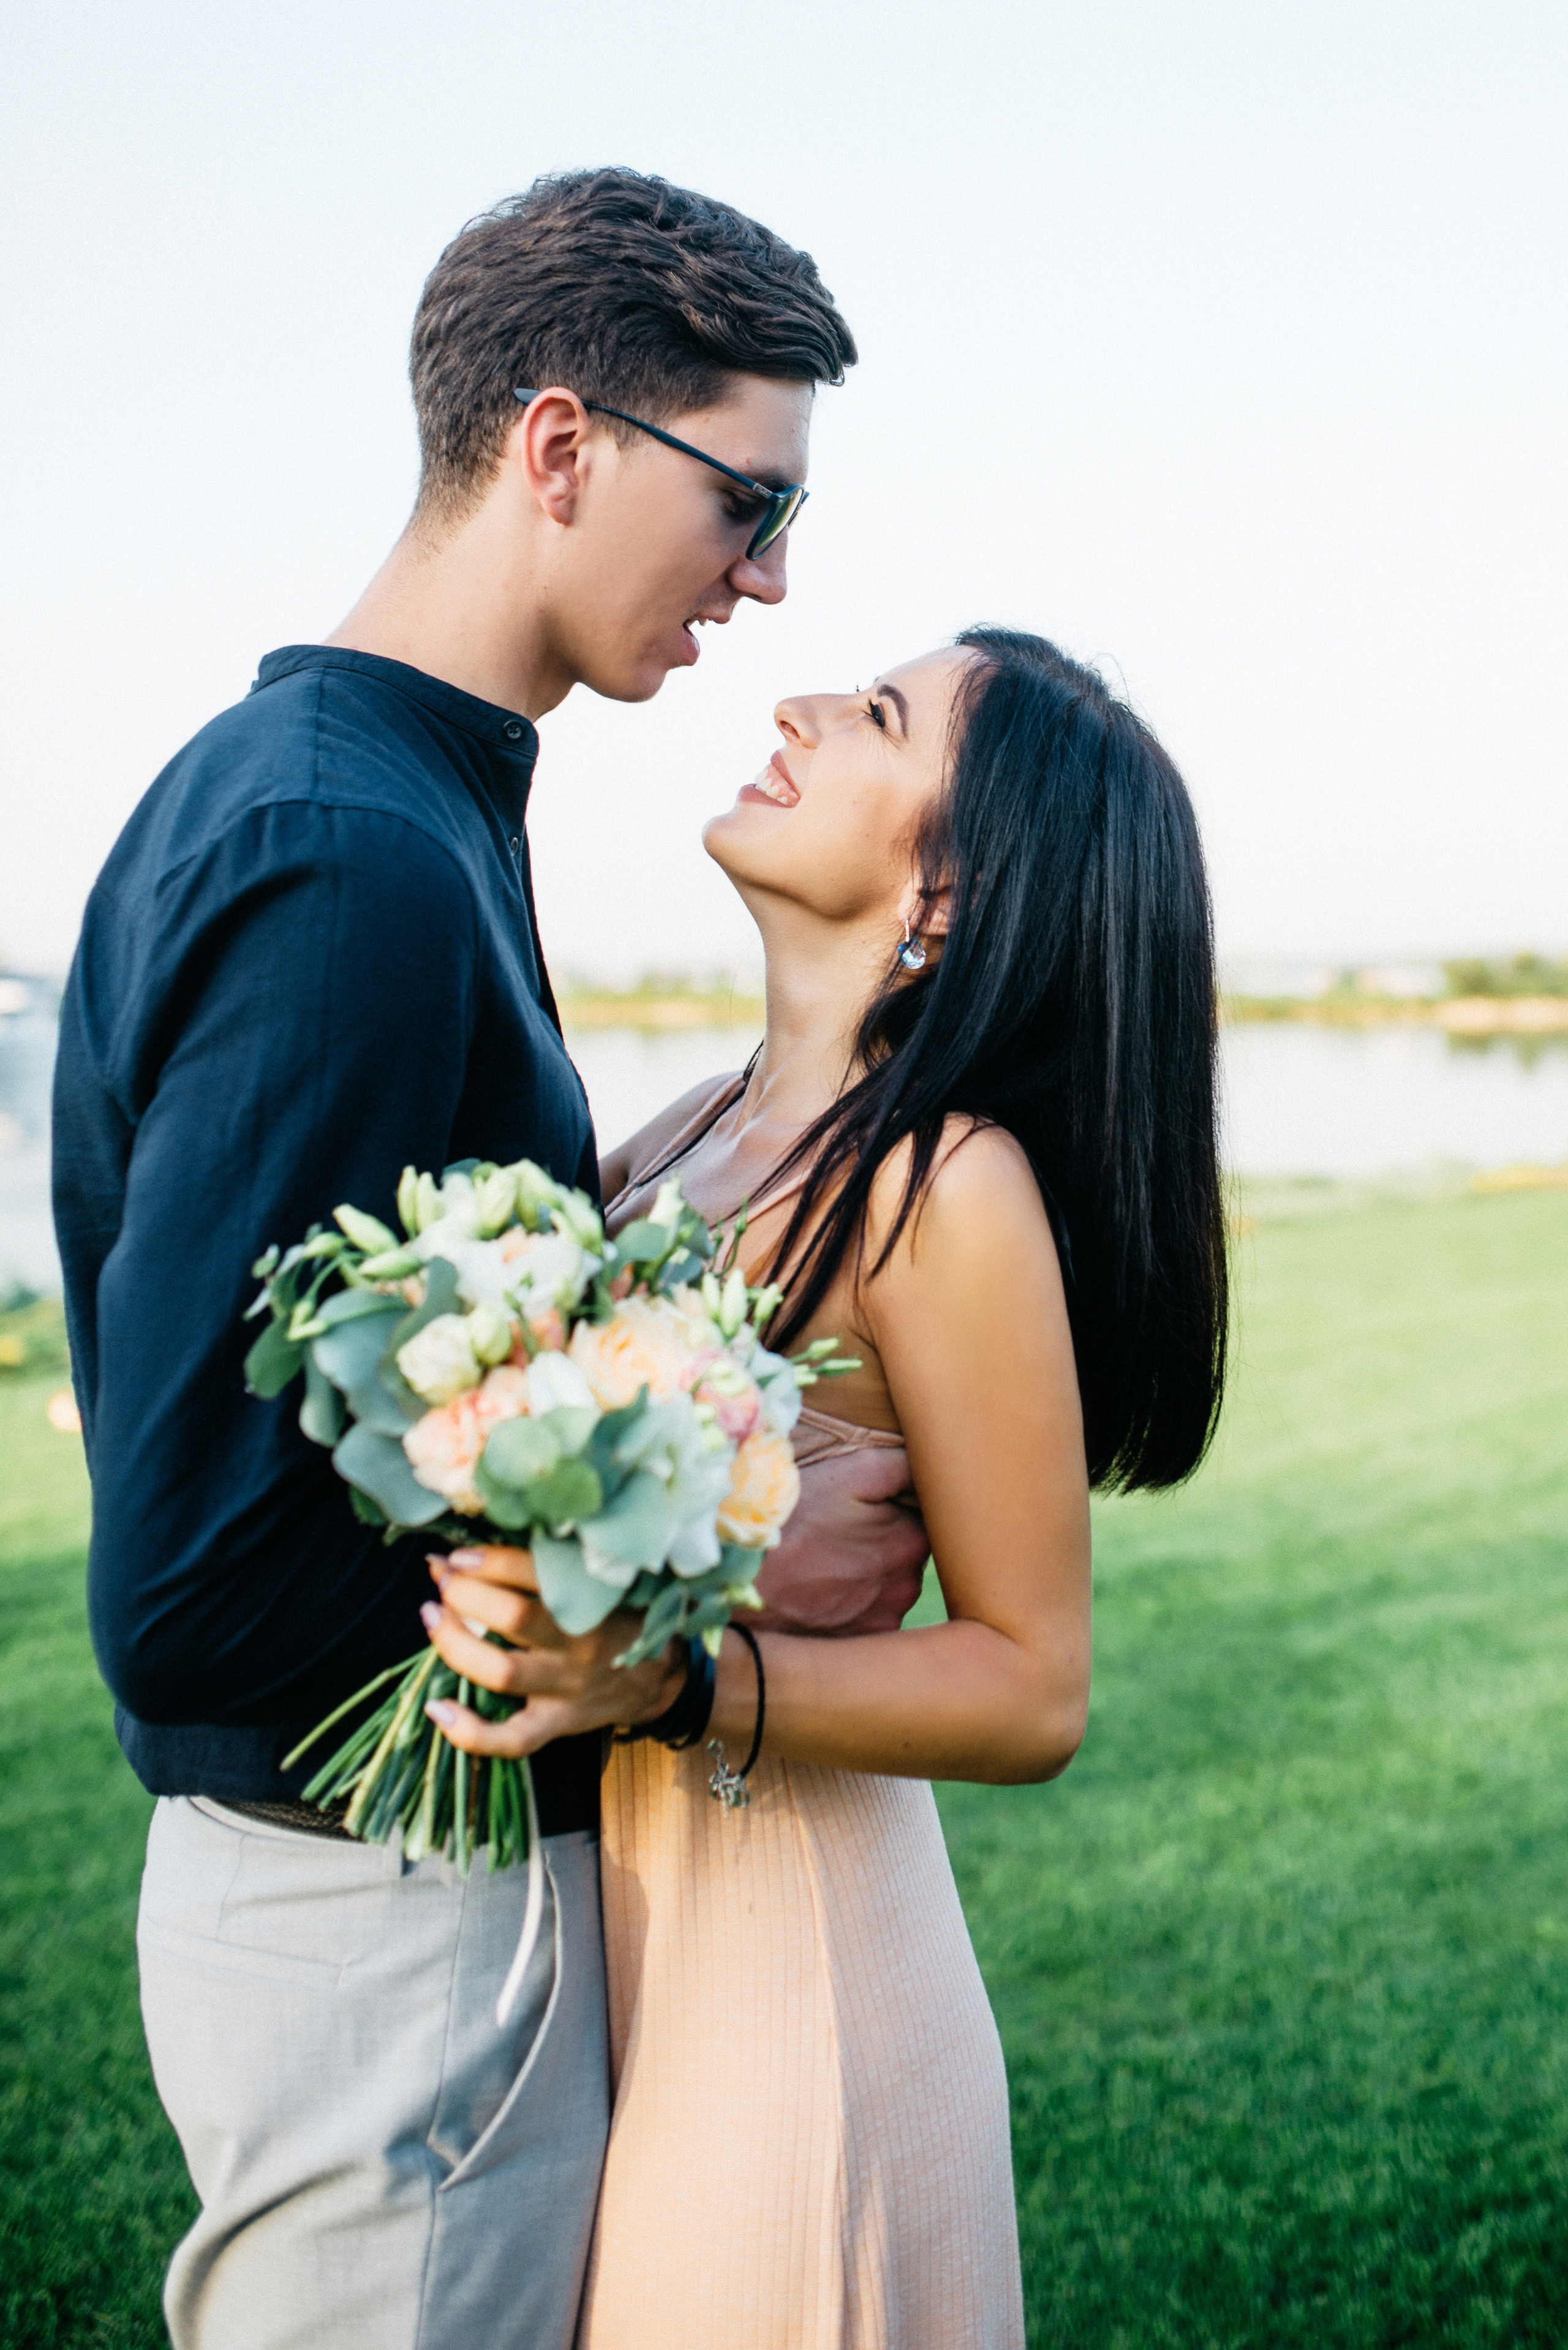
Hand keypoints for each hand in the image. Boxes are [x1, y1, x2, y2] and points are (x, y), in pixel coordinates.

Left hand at [419, 1546, 684, 1758]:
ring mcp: (567, 1690)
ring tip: (433, 1616)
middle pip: (513, 1618)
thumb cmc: (620, 1614)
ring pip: (500, 1672)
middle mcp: (582, 1646)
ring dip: (454, 1643)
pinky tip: (437, 1709)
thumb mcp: (601, 1580)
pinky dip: (469, 1733)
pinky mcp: (558, 1724)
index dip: (489, 1561)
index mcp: (598, 1601)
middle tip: (446, 1579)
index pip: (537, 1573)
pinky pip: (511, 1741)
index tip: (460, 1554)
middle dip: (465, 1593)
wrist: (661, 1677)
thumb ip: (549, 1562)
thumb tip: (473, 1545)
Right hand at [755, 1447, 930, 1634]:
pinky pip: (870, 1617)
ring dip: (871, 1574)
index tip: (874, 1505)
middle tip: (843, 1533)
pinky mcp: (859, 1644)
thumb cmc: (792, 1522)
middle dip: (887, 1541)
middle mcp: (908, 1587)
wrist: (743, 1583)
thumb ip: (903, 1467)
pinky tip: (824, 1591)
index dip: (903, 1507)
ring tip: (828, 1562)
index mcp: (913, 1541)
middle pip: (910, 1554)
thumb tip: (932, 1466)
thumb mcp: (847, 1475)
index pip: (930, 1519)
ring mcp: (884, 1620)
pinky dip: (854, 1604)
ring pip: (890, 1587)